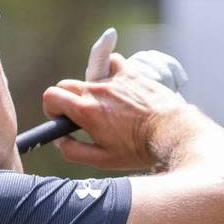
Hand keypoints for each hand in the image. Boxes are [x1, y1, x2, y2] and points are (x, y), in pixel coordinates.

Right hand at [43, 53, 189, 170]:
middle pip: (65, 85)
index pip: (51, 96)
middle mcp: (97, 91)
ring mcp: (115, 79)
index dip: (52, 109)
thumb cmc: (138, 149)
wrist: (172, 133)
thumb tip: (60, 140)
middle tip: (80, 116)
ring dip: (89, 89)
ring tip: (104, 105)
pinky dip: (109, 71)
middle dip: (66, 100)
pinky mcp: (131, 73)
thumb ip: (73, 151)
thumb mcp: (102, 160)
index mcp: (86, 111)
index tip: (61, 119)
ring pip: (88, 76)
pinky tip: (117, 86)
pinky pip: (112, 63)